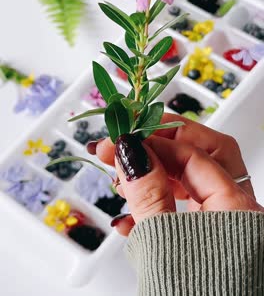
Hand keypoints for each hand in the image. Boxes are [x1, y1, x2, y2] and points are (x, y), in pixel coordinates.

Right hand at [89, 114, 262, 235]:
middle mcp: (238, 210)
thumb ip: (148, 196)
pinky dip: (158, 205)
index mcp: (236, 207)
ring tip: (121, 178)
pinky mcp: (211, 240)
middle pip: (200, 152)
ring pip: (192, 178)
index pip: (190, 153)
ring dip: (154, 173)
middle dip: (157, 143)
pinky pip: (187, 209)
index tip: (117, 141)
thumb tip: (129, 150)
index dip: (150, 142)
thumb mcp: (167, 245)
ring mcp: (226, 223)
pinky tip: (129, 216)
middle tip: (125, 142)